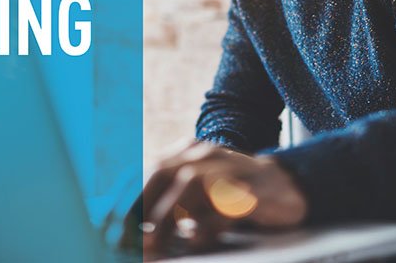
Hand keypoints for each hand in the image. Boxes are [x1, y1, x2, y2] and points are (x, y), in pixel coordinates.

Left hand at [139, 142, 307, 255]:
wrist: (287, 188)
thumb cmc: (233, 196)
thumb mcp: (198, 192)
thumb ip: (168, 200)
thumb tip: (128, 230)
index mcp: (189, 152)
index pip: (148, 169)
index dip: (124, 197)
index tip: (108, 227)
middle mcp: (208, 154)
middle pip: (164, 170)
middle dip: (139, 205)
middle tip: (126, 238)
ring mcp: (232, 169)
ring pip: (192, 184)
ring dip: (167, 216)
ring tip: (152, 243)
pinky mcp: (254, 191)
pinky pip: (225, 204)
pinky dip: (206, 224)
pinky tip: (194, 240)